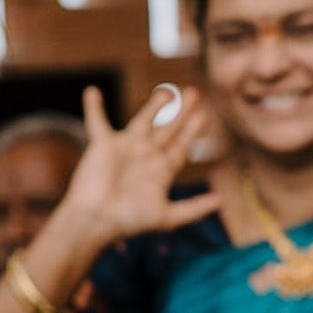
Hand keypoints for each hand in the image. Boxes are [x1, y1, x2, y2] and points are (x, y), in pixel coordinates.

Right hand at [55, 85, 222, 251]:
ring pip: (143, 120)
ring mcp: (126, 148)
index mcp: (161, 171)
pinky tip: (92, 91)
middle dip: (182, 113)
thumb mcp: (167, 217)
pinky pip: (97, 122)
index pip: (182, 146)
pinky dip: (94, 107)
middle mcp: (146, 156)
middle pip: (168, 129)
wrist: (95, 220)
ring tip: (167, 92)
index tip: (206, 115)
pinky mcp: (103, 145)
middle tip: (195, 93)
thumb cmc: (129, 221)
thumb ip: (194, 208)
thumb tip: (220, 201)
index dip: (193, 131)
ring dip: (154, 106)